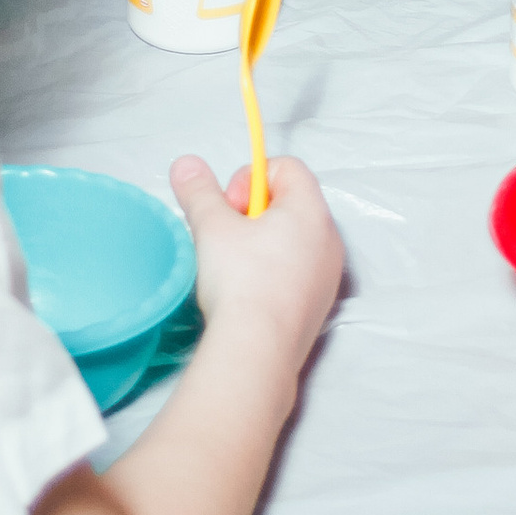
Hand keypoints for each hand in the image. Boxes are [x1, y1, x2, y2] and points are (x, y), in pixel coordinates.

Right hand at [171, 149, 343, 384]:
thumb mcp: (211, 227)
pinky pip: (298, 270)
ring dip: (262, 242)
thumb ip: (199, 190)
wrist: (258, 350)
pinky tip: (249, 292)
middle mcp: (329, 238)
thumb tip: (186, 164)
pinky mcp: (320, 304)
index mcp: (311, 210)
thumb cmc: (240, 281)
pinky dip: (273, 271)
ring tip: (234, 267)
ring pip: (293, 238)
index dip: (250, 177)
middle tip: (227, 237)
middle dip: (253, 211)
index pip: (287, 167)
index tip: (228, 208)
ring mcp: (328, 274)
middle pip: (290, 202)